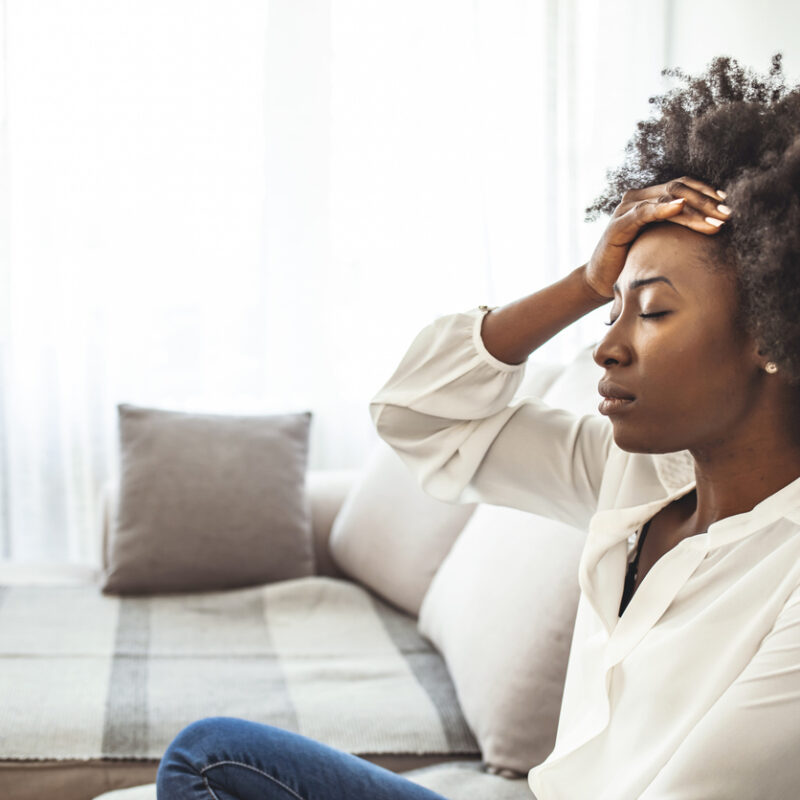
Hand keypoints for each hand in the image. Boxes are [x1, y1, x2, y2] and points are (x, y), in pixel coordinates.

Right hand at [584, 177, 729, 299]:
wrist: (600, 282)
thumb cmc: (632, 265)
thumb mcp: (660, 243)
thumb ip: (678, 230)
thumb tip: (715, 228)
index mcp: (648, 199)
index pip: (682, 185)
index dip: (706, 192)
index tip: (728, 205)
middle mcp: (636, 198)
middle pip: (678, 189)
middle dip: (706, 202)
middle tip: (728, 215)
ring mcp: (625, 209)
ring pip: (667, 199)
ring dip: (694, 210)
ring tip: (715, 222)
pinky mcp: (618, 224)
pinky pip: (645, 212)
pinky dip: (664, 209)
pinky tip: (681, 209)